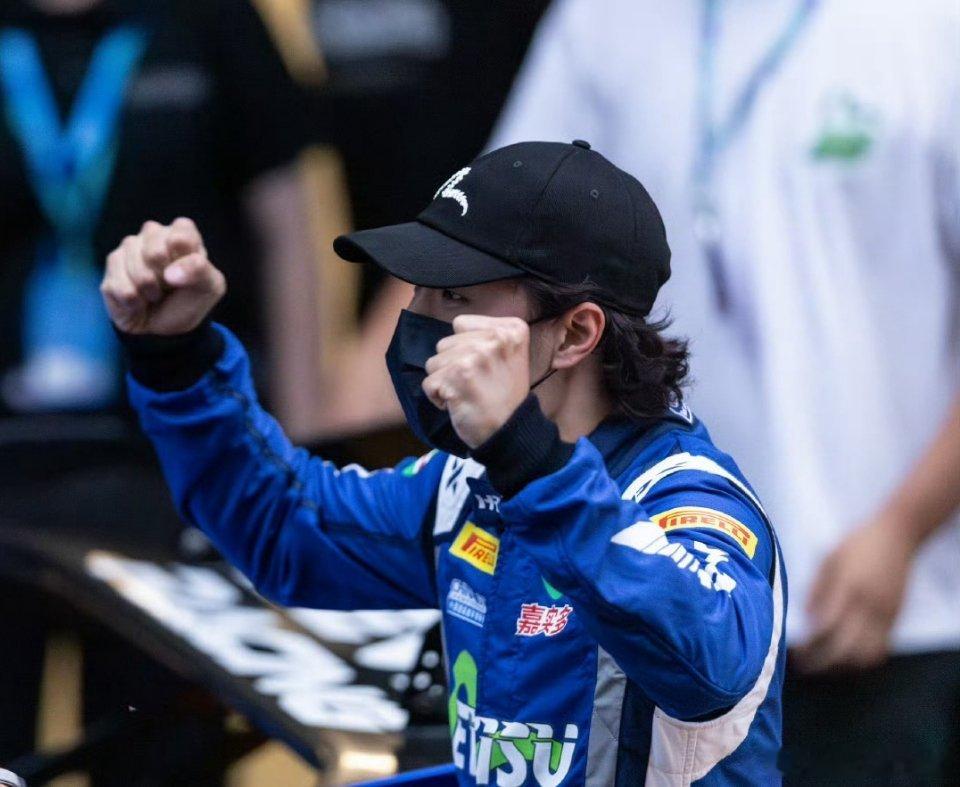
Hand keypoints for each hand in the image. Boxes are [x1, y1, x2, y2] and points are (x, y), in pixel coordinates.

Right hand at [100, 218, 225, 334]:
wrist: (167, 328)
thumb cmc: (189, 300)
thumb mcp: (210, 287)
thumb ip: (200, 270)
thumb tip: (171, 273)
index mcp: (181, 232)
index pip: (181, 236)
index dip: (184, 263)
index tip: (188, 274)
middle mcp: (153, 233)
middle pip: (155, 253)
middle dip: (165, 280)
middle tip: (170, 286)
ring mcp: (129, 248)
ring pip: (137, 271)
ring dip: (151, 292)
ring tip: (155, 294)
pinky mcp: (112, 267)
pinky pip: (122, 287)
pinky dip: (135, 303)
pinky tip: (139, 301)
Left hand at [423, 314, 531, 448]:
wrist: (510, 431)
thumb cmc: (506, 395)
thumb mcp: (510, 355)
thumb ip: (486, 336)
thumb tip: (454, 330)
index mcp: (510, 329)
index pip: (461, 323)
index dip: (466, 346)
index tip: (484, 365)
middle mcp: (494, 339)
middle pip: (445, 342)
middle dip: (452, 364)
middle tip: (475, 382)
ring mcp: (474, 357)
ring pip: (434, 362)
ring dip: (444, 380)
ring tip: (467, 392)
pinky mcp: (456, 377)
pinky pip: (429, 382)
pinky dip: (438, 397)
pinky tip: (459, 403)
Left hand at [793, 512, 917, 672]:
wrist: (897, 536)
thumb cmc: (857, 544)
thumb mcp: (829, 558)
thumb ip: (816, 588)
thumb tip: (806, 619)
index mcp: (848, 588)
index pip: (825, 628)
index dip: (809, 644)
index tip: (794, 650)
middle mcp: (869, 605)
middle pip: (845, 649)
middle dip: (822, 663)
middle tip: (804, 665)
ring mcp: (885, 614)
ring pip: (866, 656)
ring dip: (843, 666)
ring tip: (824, 664)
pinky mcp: (896, 618)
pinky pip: (881, 649)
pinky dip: (863, 659)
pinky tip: (846, 656)